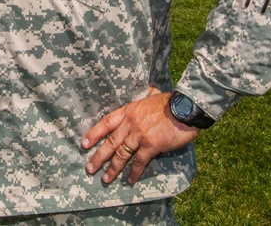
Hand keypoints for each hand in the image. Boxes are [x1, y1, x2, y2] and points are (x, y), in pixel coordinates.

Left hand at [81, 87, 199, 184]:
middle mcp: (130, 123)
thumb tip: (150, 89)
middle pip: (110, 142)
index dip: (94, 134)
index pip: (106, 123)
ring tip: (105, 178)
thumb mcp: (153, 95)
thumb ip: (148, 95)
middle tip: (89, 168)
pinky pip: (139, 162)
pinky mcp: (151, 145)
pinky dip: (134, 172)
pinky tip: (129, 180)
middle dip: (98, 156)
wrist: (185, 108)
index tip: (84, 144)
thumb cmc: (171, 101)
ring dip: (112, 168)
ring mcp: (139, 135)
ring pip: (122, 154)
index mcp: (128, 111)